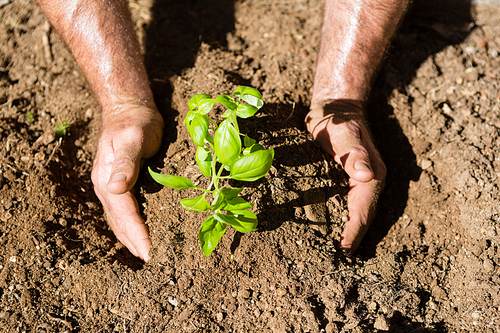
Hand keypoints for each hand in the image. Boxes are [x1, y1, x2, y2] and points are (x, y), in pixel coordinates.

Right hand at [91, 105, 163, 261]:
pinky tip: (137, 232)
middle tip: (150, 260)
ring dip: (129, 237)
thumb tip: (114, 189)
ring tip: (143, 253)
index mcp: (107, 178)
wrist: (129, 110)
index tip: (148, 252)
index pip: (123, 213)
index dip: (136, 233)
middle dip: (133, 241)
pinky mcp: (120, 182)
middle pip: (118, 220)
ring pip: (118, 218)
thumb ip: (125, 162)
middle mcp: (106, 185)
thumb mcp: (133, 138)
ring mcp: (111, 184)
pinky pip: (123, 210)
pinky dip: (129, 225)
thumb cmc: (136, 122)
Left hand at [306, 101, 385, 252]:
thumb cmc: (336, 119)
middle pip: (363, 217)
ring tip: (332, 252)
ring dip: (348, 232)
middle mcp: (371, 181)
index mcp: (372, 174)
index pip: (363, 211)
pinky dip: (342, 219)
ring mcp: (363, 180)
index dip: (352, 232)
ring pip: (357, 212)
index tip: (341, 250)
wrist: (337, 107)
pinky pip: (349, 204)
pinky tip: (330, 229)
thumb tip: (366, 175)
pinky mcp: (352, 179)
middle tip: (333, 259)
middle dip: (351, 238)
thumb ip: (353, 152)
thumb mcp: (341, 131)